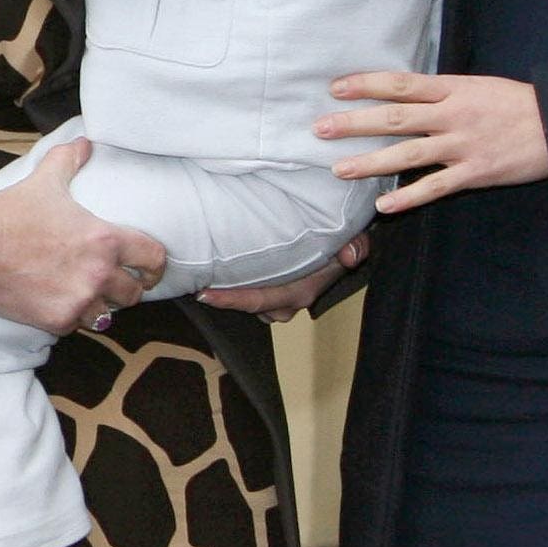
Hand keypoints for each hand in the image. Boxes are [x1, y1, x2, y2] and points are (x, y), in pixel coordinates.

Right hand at [0, 140, 165, 333]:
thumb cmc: (11, 212)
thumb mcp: (44, 181)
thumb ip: (69, 160)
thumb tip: (84, 142)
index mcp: (104, 240)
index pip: (154, 259)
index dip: (155, 267)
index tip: (149, 271)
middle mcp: (99, 273)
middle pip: (134, 294)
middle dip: (124, 289)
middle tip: (111, 284)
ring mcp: (79, 300)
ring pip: (106, 315)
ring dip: (97, 306)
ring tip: (83, 296)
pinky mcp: (57, 320)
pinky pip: (76, 326)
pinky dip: (69, 317)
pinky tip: (56, 303)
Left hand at [201, 232, 372, 319]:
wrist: (348, 246)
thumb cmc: (346, 243)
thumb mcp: (354, 241)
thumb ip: (355, 247)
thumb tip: (350, 254)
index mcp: (300, 292)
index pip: (260, 300)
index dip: (232, 299)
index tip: (204, 293)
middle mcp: (287, 301)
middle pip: (247, 306)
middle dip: (221, 299)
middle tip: (192, 284)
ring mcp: (279, 298)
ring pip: (248, 303)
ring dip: (229, 294)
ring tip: (201, 277)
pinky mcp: (274, 290)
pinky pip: (251, 294)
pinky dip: (236, 286)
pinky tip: (217, 272)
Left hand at [319, 71, 547, 212]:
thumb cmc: (518, 105)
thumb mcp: (479, 86)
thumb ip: (443, 92)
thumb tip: (404, 93)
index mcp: (454, 89)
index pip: (402, 84)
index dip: (367, 84)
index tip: (335, 87)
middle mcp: (454, 114)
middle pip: (396, 117)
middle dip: (355, 123)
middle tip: (320, 129)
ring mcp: (464, 145)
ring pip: (409, 154)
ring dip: (371, 163)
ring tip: (340, 170)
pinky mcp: (476, 172)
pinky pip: (436, 187)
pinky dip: (408, 196)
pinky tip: (383, 205)